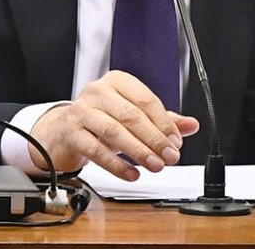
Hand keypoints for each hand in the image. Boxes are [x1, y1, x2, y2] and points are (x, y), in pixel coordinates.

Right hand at [28, 70, 200, 179]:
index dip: (164, 123)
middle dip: (154, 139)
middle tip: (170, 157)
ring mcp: (81, 111)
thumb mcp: (133, 115)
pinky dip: (116, 164)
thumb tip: (192, 126)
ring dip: (138, 151)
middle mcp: (98, 92)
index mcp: (118, 82)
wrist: (63, 130)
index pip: (147, 101)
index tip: (176, 141)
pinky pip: (96, 150)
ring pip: (114, 132)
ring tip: (155, 165)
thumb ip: (163, 119)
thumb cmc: (102, 118)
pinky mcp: (70, 132)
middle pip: (132, 116)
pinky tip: (132, 173)